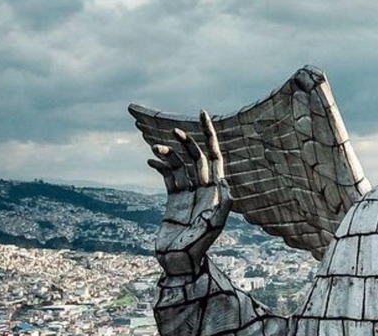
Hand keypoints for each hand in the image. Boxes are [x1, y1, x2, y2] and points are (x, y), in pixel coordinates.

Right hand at [148, 110, 231, 276]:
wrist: (180, 263)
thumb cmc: (198, 247)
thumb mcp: (213, 227)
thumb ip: (221, 207)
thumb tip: (226, 185)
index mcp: (216, 190)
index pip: (214, 157)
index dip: (210, 135)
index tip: (203, 114)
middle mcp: (204, 189)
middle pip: (196, 158)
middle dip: (187, 143)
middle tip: (174, 131)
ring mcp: (188, 193)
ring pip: (180, 166)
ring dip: (169, 154)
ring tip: (155, 148)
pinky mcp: (174, 200)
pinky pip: (168, 177)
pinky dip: (160, 166)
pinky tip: (151, 160)